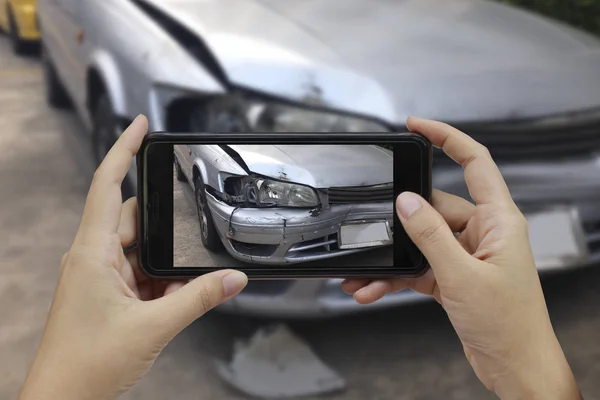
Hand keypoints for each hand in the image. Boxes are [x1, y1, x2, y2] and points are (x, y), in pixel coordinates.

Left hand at [18, 115, 247, 399]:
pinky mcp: (108, 293)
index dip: (123, 149)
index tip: (141, 125)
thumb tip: (233, 278)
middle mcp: (93, 257)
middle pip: (134, 218)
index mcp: (91, 253)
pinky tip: (175, 298)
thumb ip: (199, 298)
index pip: (107, 184)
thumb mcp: (154, 326)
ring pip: (141, 250)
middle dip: (165, 226)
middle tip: (192, 230)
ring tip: (181, 282)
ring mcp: (100, 276)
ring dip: (165, 263)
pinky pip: (141, 274)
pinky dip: (162, 282)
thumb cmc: (86, 364)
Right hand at [343, 118, 580, 399]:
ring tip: (364, 274)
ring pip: (421, 241)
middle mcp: (483, 232)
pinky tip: (374, 288)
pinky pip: (418, 266)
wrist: (514, 365)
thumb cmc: (508, 324)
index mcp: (499, 220)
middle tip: (372, 228)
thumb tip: (406, 202)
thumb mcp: (462, 275)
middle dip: (400, 221)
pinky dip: (396, 276)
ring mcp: (467, 254)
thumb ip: (431, 235)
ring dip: (393, 256)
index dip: (446, 138)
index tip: (416, 126)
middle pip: (434, 207)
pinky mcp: (454, 275)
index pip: (475, 162)